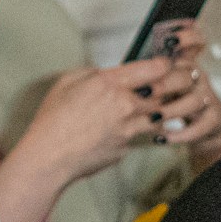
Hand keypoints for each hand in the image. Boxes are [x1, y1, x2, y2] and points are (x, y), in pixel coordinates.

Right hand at [22, 55, 175, 184]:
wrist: (49, 157)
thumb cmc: (53, 121)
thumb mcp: (68, 81)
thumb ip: (93, 73)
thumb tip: (107, 73)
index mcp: (110, 83)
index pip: (153, 68)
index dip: (164, 64)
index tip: (165, 64)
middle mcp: (125, 105)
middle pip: (164, 91)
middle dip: (171, 85)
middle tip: (170, 83)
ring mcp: (129, 128)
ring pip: (157, 115)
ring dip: (155, 109)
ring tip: (145, 107)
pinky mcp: (127, 147)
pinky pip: (139, 135)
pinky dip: (135, 130)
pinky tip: (121, 129)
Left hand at [143, 22, 220, 167]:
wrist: (205, 128)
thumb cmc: (175, 102)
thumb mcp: (161, 83)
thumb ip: (146, 74)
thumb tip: (116, 70)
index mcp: (184, 64)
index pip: (195, 41)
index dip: (187, 37)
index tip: (170, 40)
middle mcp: (198, 77)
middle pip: (187, 73)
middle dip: (165, 82)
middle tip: (145, 92)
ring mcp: (208, 97)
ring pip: (195, 100)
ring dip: (172, 110)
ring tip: (153, 119)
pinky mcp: (214, 119)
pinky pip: (201, 125)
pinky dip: (181, 133)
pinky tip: (163, 138)